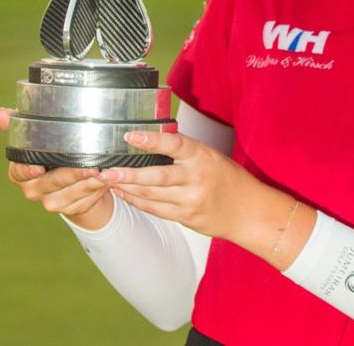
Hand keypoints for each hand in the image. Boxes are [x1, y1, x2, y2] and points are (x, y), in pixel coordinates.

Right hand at [0, 107, 114, 229]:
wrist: (68, 183)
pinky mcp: (72, 209)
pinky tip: (108, 179)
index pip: (19, 172)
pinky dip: (98, 190)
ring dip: (90, 183)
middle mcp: (33, 190)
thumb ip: (19, 125)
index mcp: (19, 173)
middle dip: (72, 175)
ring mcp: (52, 202)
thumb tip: (0, 112)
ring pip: (72, 193)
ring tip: (104, 171)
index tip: (38, 168)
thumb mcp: (37, 139)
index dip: (28, 171)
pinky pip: (86, 200)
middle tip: (90, 167)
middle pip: (52, 183)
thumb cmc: (50, 154)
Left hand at [98, 130, 314, 270]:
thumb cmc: (227, 178)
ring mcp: (191, 201)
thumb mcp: (210, 156)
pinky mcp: (186, 217)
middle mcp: (196, 178)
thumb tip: (151, 139)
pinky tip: (124, 194)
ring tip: (106, 181)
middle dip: (127, 174)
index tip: (130, 136)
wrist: (248, 211)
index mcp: (202, 156)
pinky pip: (156, 209)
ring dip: (126, 188)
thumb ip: (183, 151)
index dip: (151, 139)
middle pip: (156, 176)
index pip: (174, 144)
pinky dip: (137, 201)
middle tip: (104, 171)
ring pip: (151, 195)